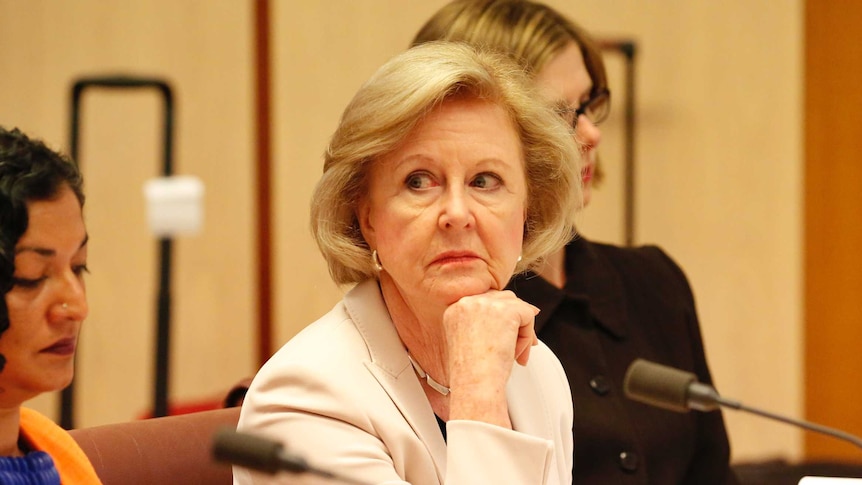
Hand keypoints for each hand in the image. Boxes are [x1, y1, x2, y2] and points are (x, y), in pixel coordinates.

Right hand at [443, 289, 538, 425]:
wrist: (475, 384)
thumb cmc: (473, 372)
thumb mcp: (475, 341)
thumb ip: (492, 321)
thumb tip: (531, 310)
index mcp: (455, 309)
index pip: (486, 302)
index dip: (500, 321)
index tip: (501, 342)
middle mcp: (467, 302)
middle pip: (503, 300)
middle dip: (514, 324)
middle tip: (515, 350)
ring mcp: (486, 304)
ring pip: (517, 307)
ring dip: (521, 331)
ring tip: (514, 354)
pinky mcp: (506, 311)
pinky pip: (528, 315)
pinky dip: (527, 336)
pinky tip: (516, 353)